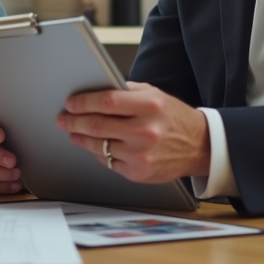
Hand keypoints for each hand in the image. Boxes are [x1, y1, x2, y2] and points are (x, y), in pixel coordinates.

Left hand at [56, 81, 210, 182]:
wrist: (199, 146)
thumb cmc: (174, 118)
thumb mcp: (155, 96)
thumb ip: (127, 92)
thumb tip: (95, 90)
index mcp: (150, 106)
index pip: (106, 102)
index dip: (84, 102)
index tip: (71, 103)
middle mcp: (146, 131)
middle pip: (98, 125)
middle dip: (74, 121)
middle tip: (64, 118)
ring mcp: (142, 154)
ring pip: (99, 146)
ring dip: (80, 138)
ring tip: (73, 132)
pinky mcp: (139, 172)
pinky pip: (108, 162)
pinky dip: (98, 153)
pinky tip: (94, 146)